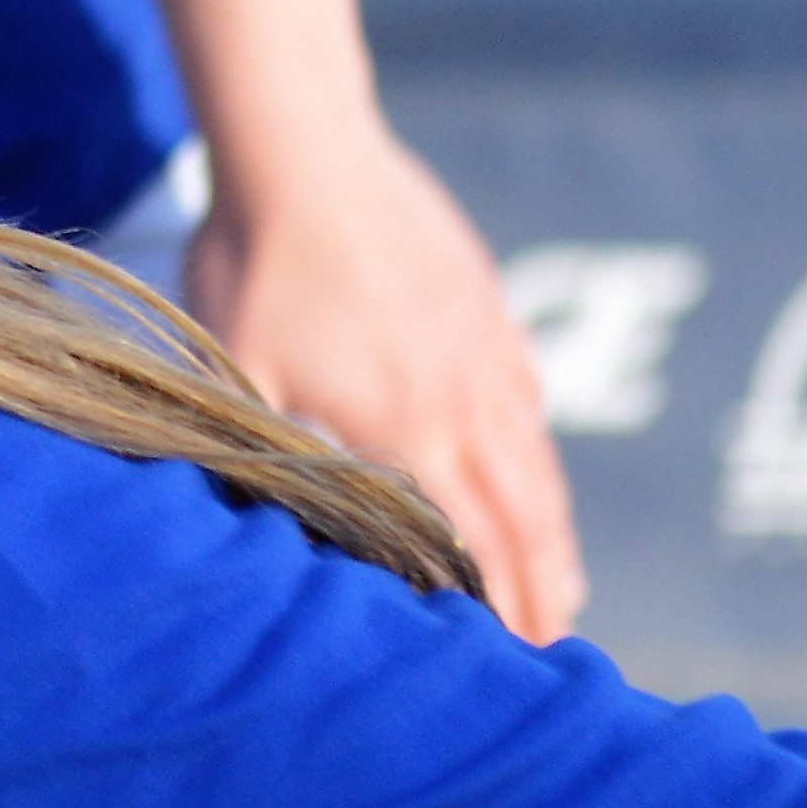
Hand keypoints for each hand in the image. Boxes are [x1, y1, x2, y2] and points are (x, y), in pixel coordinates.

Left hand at [185, 126, 586, 646]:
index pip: (473, 542)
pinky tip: (529, 460)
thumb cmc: (256, 264)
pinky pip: (525, 389)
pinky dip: (533, 440)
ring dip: (552, 524)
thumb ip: (274, 455)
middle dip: (548, 584)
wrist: (302, 150)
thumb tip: (288, 529)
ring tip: (563, 577)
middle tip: (559, 643)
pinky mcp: (485, 303)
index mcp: (410, 427)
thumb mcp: (243, 374)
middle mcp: (466, 396)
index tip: (515, 657)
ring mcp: (486, 346)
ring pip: (535, 455)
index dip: (500, 605)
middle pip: (526, 512)